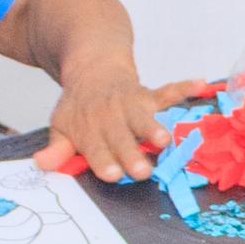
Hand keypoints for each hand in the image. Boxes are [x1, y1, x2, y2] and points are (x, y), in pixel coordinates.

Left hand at [47, 61, 212, 183]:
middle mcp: (110, 117)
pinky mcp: (149, 95)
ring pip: (143, 117)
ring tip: (165, 140)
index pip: (96, 149)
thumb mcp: (62, 126)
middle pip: (121, 138)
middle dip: (131, 154)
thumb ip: (58, 149)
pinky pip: (168, 90)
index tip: (113, 174)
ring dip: (154, 127)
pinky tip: (201, 84)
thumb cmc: (80, 107)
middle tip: (142, 171)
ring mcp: (131, 105)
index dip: (103, 161)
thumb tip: (42, 163)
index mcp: (89, 129)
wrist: (92, 69)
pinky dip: (185, 87)